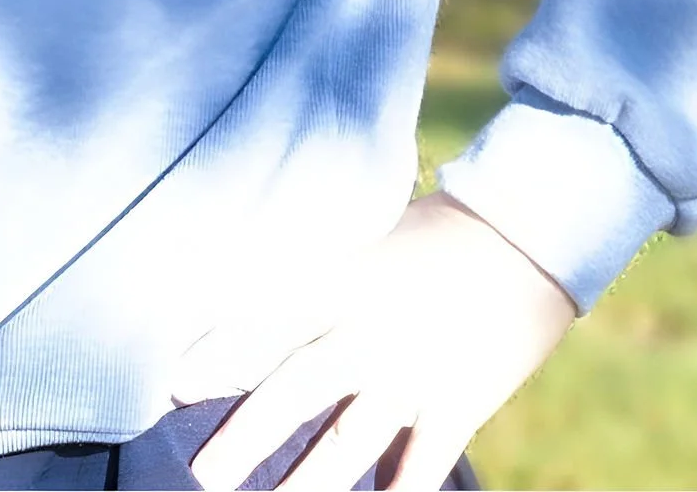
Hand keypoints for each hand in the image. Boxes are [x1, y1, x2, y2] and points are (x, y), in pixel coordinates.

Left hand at [186, 193, 575, 490]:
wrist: (526, 234)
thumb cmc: (431, 230)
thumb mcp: (362, 236)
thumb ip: (312, 268)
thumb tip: (244, 290)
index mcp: (339, 278)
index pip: (263, 320)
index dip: (215, 353)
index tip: (170, 384)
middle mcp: (366, 330)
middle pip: (293, 389)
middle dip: (245, 435)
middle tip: (201, 473)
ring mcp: (412, 373)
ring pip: (346, 442)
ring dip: (304, 485)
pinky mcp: (457, 406)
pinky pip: (420, 468)